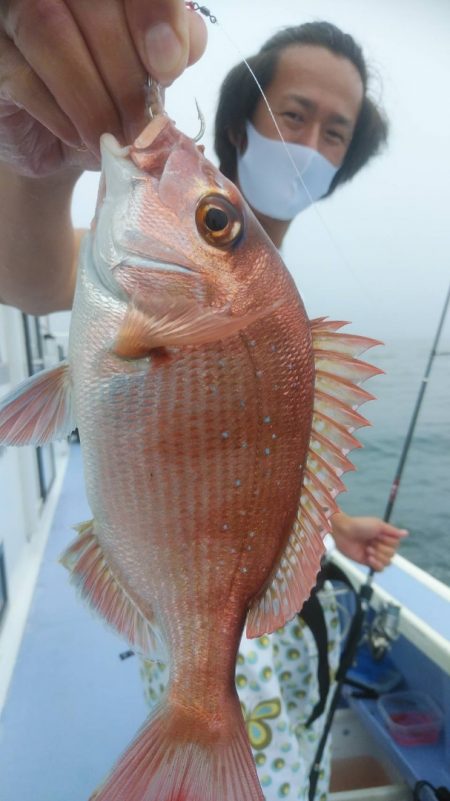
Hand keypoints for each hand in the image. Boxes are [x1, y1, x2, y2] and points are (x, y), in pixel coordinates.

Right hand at [0, 0, 206, 175]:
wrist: (60, 141)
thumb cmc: (108, 99)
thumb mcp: (149, 79)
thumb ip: (175, 49)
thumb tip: (184, 46)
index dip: (155, 14)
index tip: (168, 68)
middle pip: (93, 2)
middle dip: (125, 73)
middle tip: (141, 127)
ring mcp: (14, 11)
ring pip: (50, 30)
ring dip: (91, 98)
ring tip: (114, 140)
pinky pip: (22, 74)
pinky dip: (60, 115)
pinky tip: (81, 139)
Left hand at [331, 511, 407, 571]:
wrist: (343, 532)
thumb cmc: (359, 525)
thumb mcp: (378, 525)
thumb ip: (392, 531)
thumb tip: (406, 533)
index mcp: (384, 536)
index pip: (396, 545)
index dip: (388, 541)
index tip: (378, 535)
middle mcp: (381, 546)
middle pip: (392, 554)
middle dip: (381, 548)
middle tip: (370, 542)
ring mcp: (375, 554)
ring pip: (387, 562)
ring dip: (378, 556)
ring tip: (368, 549)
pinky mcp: (367, 562)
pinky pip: (380, 569)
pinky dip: (376, 564)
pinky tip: (368, 558)